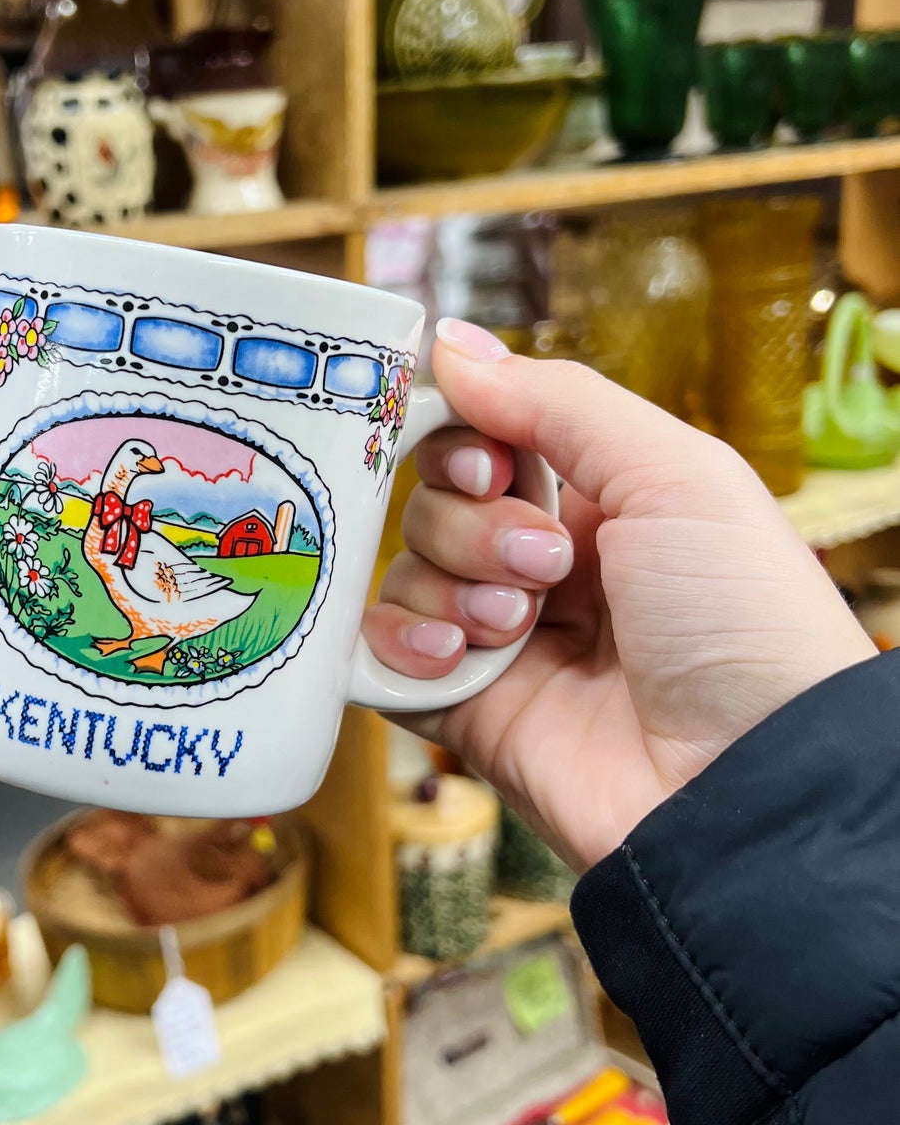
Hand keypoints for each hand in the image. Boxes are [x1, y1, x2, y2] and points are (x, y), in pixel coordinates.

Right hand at [361, 318, 875, 871]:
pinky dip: (403, 643)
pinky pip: (383, 655)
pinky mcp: (464, 711)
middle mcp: (547, 567)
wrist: (742, 781)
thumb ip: (555, 402)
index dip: (466, 438)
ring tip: (520, 626)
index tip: (490, 461)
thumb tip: (451, 343)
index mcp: (604, 503)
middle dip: (475, 522)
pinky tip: (456, 656)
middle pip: (437, 501)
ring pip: (407, 571)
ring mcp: (502, 641)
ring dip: (453, 584)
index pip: (488, 438)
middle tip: (545, 564)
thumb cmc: (741, 620)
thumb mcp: (672, 475)